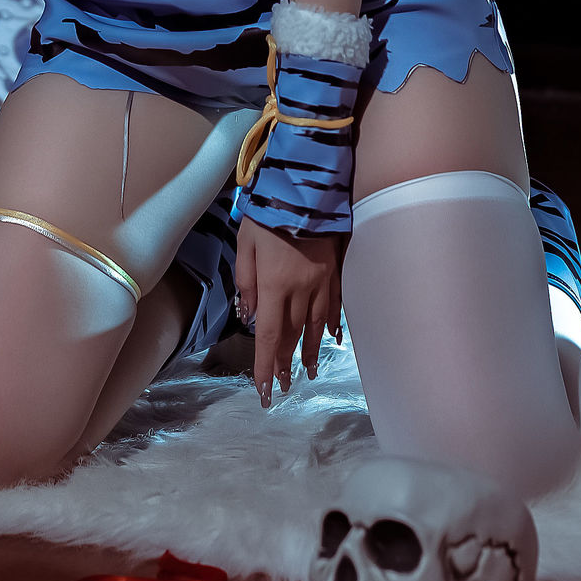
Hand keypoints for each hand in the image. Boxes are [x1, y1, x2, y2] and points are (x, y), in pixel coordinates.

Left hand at [235, 219, 342, 405]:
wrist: (306, 188)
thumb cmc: (269, 214)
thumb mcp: (245, 244)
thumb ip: (246, 282)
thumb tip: (248, 316)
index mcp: (274, 286)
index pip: (267, 336)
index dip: (264, 366)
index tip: (264, 391)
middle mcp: (300, 291)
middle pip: (291, 335)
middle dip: (284, 362)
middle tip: (282, 385)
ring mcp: (321, 283)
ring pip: (314, 326)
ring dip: (309, 352)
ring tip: (308, 372)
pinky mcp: (334, 273)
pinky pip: (334, 306)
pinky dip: (331, 326)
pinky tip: (331, 339)